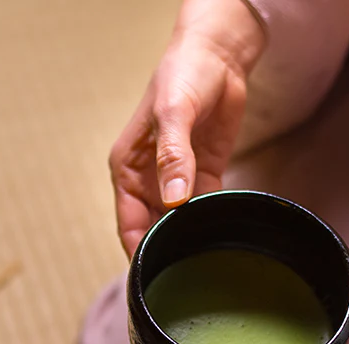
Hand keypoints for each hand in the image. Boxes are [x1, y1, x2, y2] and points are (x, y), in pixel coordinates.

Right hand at [110, 0, 264, 256]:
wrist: (218, 55)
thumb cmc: (183, 75)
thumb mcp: (174, 114)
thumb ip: (173, 157)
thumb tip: (173, 201)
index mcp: (127, 169)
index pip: (127, 223)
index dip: (138, 253)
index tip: (150, 281)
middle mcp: (148, 179)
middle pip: (152, 229)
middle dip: (164, 254)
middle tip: (182, 284)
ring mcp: (176, 178)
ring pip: (179, 222)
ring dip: (189, 240)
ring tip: (203, 268)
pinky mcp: (204, 173)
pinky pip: (206, 206)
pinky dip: (212, 219)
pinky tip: (221, 237)